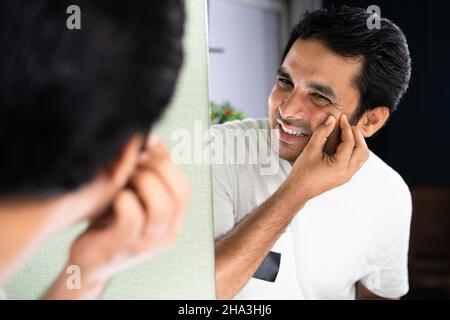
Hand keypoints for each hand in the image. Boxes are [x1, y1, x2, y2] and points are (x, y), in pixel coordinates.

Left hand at [46, 134, 190, 298]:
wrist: (88, 261)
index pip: (185, 188)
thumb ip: (147, 169)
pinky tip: (114, 196)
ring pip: (161, 207)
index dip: (168, 163)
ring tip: (125, 177)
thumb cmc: (111, 221)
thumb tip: (151, 134)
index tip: (148, 146)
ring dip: (142, 183)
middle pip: (178, 195)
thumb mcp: (135, 195)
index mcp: (174, 221)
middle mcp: (167, 234)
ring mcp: (148, 244)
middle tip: (134, 161)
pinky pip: (133, 218)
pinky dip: (124, 199)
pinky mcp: (124, 247)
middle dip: (156, 169)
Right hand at [284, 114, 368, 206]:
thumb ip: (322, 133)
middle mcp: (347, 172)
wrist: (299, 190)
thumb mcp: (310, 150)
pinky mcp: (345, 176)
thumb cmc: (302, 172)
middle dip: (356, 135)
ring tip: (347, 133)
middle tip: (347, 124)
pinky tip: (344, 143)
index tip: (341, 118)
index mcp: (339, 166)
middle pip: (362, 149)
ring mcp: (348, 176)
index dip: (346, 127)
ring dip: (358, 143)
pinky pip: (357, 162)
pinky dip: (355, 150)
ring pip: (362, 156)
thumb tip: (331, 119)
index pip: (349, 142)